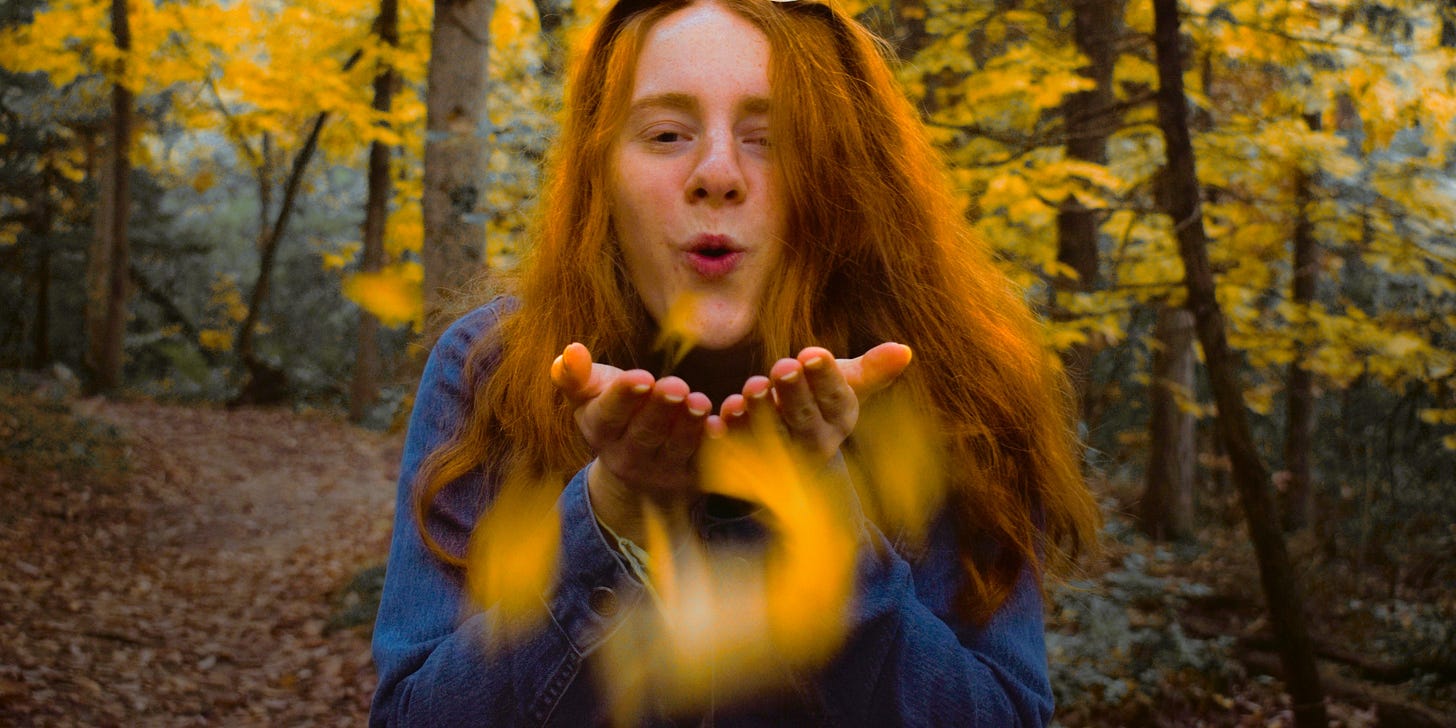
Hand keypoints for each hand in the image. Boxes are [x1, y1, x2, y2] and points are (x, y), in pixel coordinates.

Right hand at [551, 343, 710, 540]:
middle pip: (646, 433)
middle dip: (661, 410)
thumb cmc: (615, 418)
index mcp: (601, 432)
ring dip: (691, 426)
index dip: (624, 397)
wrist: (639, 475)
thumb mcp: (591, 397)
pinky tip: (730, 423)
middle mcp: (630, 457)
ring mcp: (665, 470)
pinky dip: (723, 442)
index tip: (641, 377)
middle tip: (676, 387)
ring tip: (701, 403)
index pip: (609, 415)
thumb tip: (570, 350)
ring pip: (680, 448)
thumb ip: (576, 376)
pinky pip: (713, 459)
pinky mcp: (697, 477)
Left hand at [708, 343, 912, 463]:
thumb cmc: (819, 400)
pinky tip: (717, 418)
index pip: (837, 400)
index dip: (825, 378)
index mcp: (839, 420)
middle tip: (782, 365)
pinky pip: (734, 455)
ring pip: (769, 440)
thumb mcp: (846, 382)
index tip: (812, 353)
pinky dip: (726, 438)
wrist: (789, 445)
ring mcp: (779, 459)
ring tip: (750, 387)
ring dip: (759, 415)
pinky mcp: (745, 466)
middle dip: (793, 394)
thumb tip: (904, 350)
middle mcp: (813, 445)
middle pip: (804, 421)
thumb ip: (872, 369)